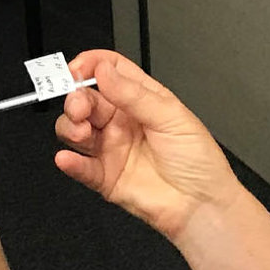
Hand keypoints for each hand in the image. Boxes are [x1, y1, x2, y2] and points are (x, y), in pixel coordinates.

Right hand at [54, 51, 241, 240]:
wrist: (202, 204)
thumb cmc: (198, 160)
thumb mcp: (171, 117)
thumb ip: (134, 94)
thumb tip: (103, 71)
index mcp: (140, 99)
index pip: (108, 71)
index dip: (90, 65)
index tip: (77, 69)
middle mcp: (121, 121)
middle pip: (85, 99)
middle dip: (75, 98)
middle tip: (80, 107)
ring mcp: (110, 148)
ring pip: (75, 129)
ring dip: (70, 126)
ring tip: (81, 132)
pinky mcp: (104, 177)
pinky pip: (80, 166)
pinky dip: (69, 161)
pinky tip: (67, 158)